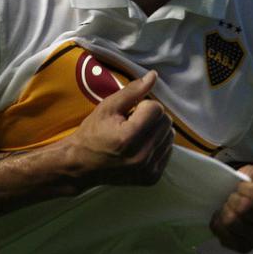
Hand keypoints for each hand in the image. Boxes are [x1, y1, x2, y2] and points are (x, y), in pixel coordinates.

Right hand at [66, 70, 173, 187]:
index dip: (143, 105)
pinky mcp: (152, 177)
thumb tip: (154, 75)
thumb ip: (133, 91)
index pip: (156, 108)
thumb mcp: (108, 107)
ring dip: (156, 130)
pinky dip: (157, 144)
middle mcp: (141, 156)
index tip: (129, 113)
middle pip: (166, 122)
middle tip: (131, 123)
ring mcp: (148, 169)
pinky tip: (140, 146)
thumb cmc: (93, 133)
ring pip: (170, 136)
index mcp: (128, 138)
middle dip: (152, 117)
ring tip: (136, 135)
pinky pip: (168, 150)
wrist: (82, 166)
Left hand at [211, 165, 252, 253]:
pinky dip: (218, 225)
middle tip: (231, 195)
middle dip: (233, 198)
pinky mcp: (246, 247)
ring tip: (226, 205)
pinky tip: (221, 216)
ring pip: (233, 223)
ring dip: (224, 210)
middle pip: (245, 209)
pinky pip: (225, 238)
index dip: (246, 187)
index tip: (240, 185)